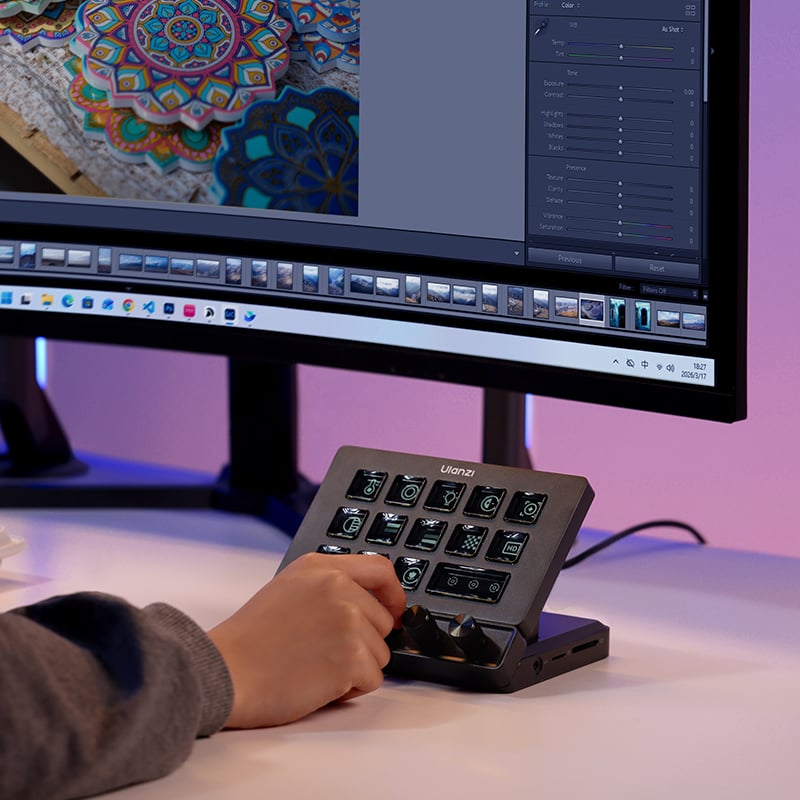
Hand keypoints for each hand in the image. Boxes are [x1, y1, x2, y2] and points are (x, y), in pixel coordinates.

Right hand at [208, 553, 406, 727]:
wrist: (225, 670)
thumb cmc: (251, 639)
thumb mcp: (290, 588)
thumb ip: (329, 586)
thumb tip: (370, 604)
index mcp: (322, 567)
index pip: (381, 570)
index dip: (394, 594)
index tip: (395, 610)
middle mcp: (338, 588)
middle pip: (383, 620)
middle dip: (362, 642)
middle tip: (323, 650)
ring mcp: (347, 621)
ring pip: (380, 653)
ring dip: (355, 667)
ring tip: (315, 665)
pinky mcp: (350, 657)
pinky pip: (373, 679)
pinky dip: (350, 689)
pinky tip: (318, 681)